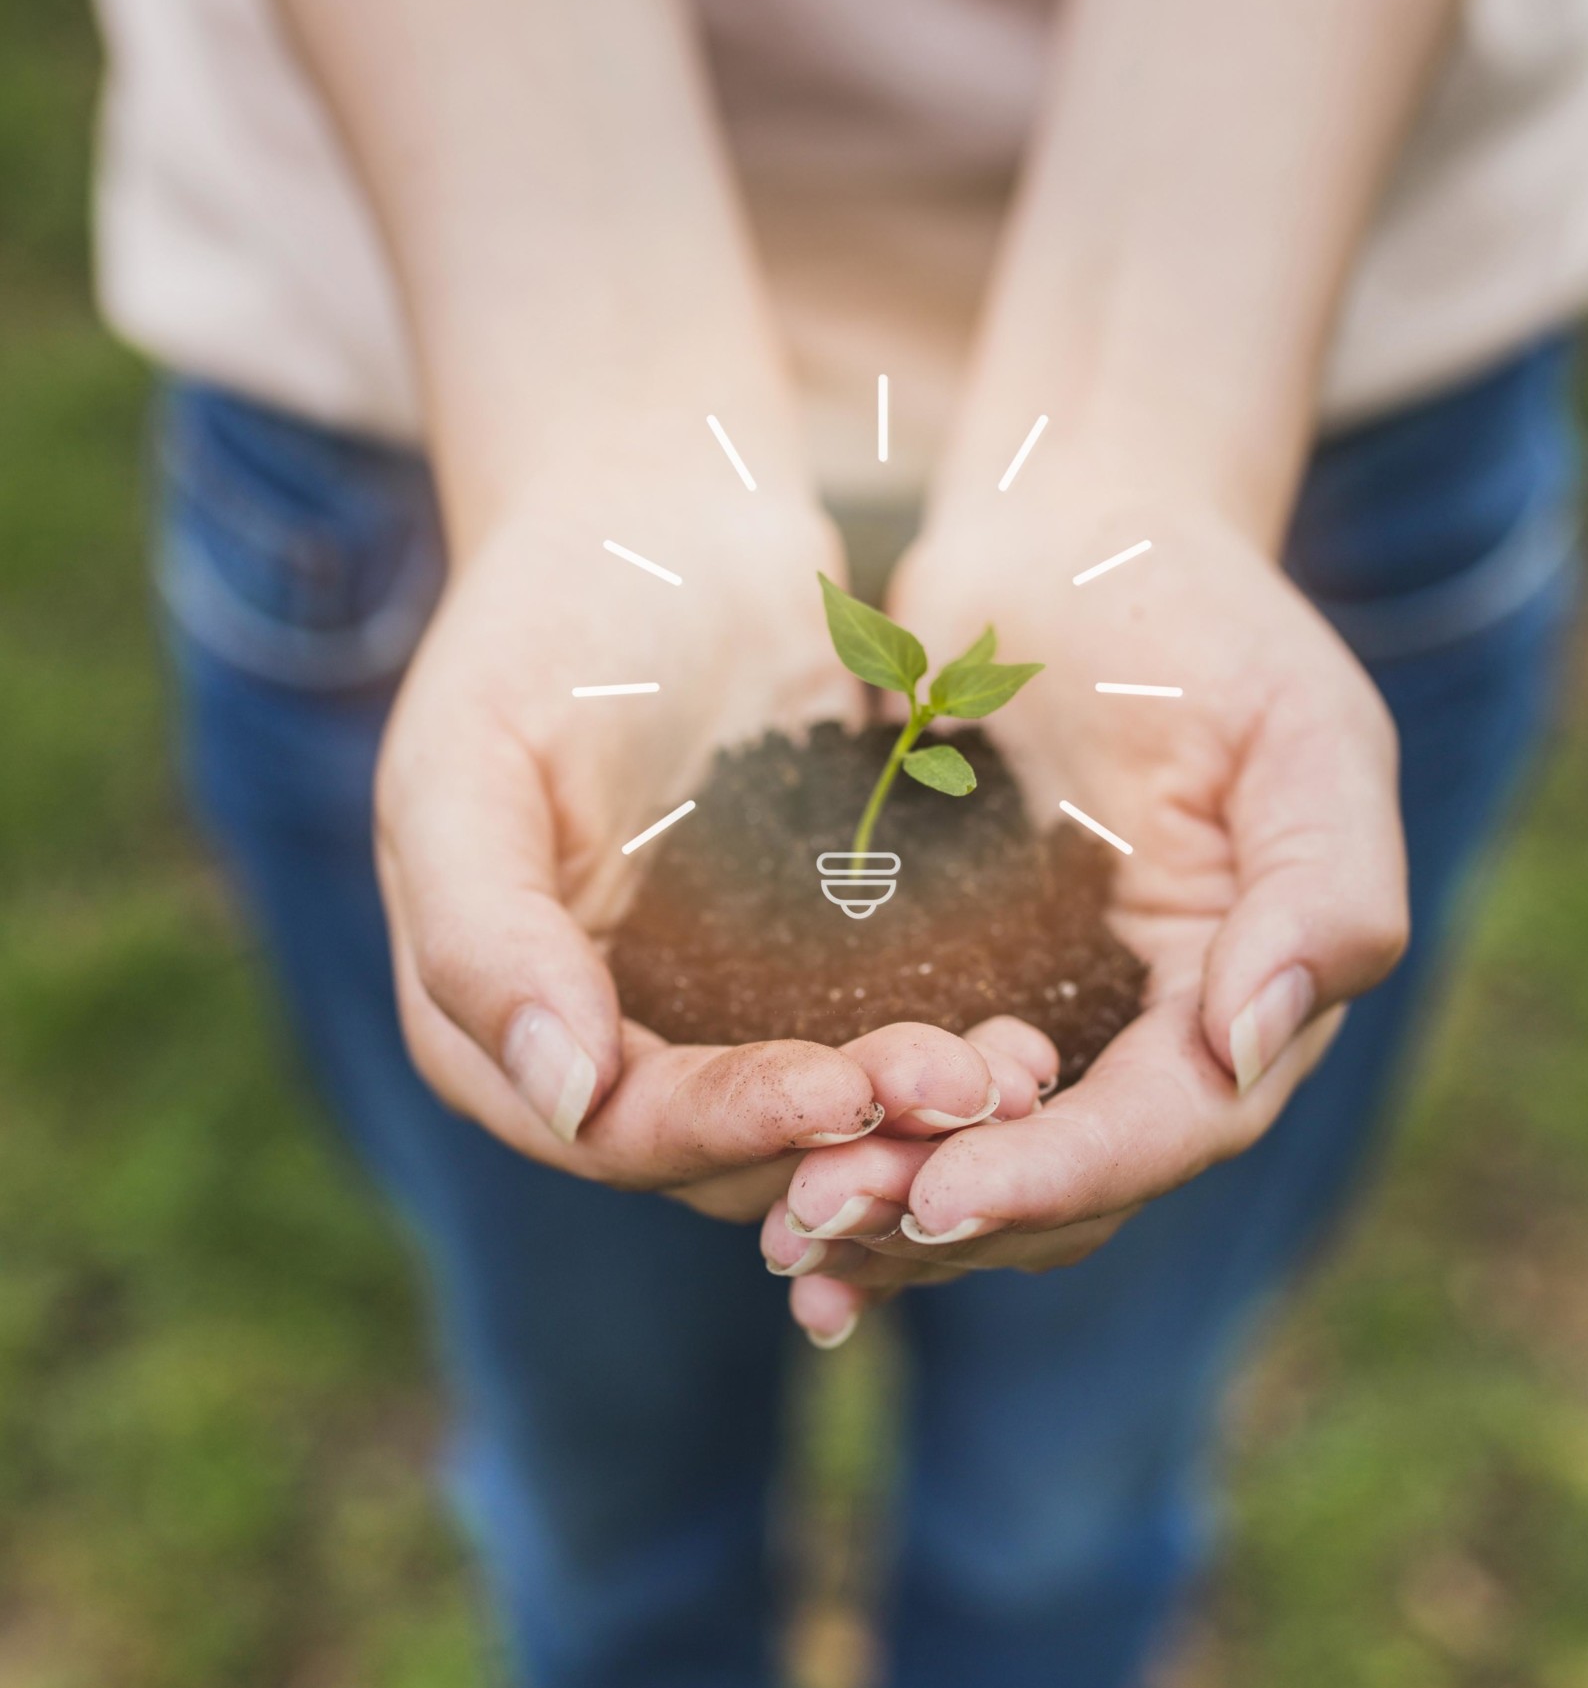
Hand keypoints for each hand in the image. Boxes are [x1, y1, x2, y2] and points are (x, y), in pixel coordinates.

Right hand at [374, 460, 1062, 1205]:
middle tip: (968, 1086)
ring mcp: (709, 1028)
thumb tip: (563, 1097)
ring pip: (816, 1135)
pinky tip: (1022, 1045)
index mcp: (493, 1038)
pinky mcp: (805, 988)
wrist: (664, 525)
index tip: (842, 1092)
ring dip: (911, 1126)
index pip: (618, 1136)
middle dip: (849, 1140)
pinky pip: (874, 1061)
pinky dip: (940, 1066)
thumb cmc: (541, 624)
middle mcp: (602, 1062)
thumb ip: (481, 935)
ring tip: (1012, 1077)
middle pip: (728, 1161)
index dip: (730, 1128)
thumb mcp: (466, 761)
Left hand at [758, 476, 1408, 1337]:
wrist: (1066, 547)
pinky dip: (852, 1174)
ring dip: (890, 1224)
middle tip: (818, 1218)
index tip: (944, 1195)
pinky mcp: (958, 1015)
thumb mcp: (1301, 724)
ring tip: (787, 1234)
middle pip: (1073, 1188)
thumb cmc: (1196, 617)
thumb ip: (1327, 887)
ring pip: (988, 1181)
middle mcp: (1160, 1050)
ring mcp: (1058, 1039)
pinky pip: (912, 1130)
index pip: (1174, 1124)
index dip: (1064, 1172)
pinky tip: (767, 1219)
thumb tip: (1251, 1047)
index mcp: (1251, 997)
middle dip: (951, 1216)